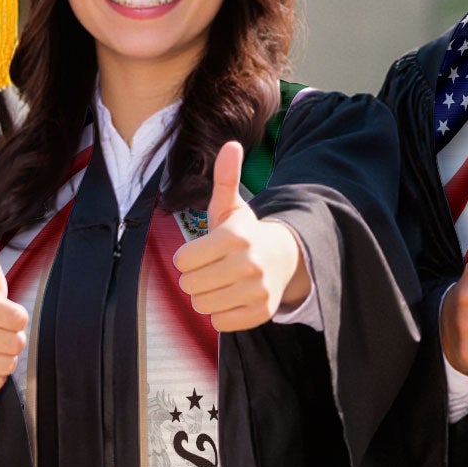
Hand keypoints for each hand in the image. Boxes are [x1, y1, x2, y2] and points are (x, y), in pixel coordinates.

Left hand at [171, 141, 306, 332]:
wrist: (284, 258)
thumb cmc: (245, 233)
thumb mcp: (232, 206)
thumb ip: (225, 177)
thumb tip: (231, 144)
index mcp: (236, 237)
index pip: (183, 261)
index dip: (187, 258)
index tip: (202, 253)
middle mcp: (249, 265)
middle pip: (190, 285)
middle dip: (194, 278)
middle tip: (211, 269)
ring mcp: (257, 291)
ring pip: (202, 306)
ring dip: (205, 296)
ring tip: (220, 282)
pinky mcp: (261, 313)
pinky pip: (219, 322)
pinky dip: (220, 313)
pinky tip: (231, 297)